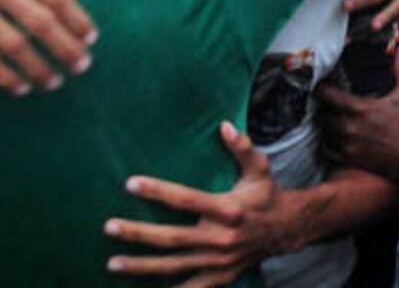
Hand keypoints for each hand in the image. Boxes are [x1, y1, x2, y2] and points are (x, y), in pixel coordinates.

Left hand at [104, 122, 297, 286]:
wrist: (288, 229)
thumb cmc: (267, 196)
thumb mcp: (259, 169)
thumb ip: (243, 148)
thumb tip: (224, 126)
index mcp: (229, 209)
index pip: (187, 199)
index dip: (158, 191)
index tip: (130, 183)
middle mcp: (222, 238)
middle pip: (173, 238)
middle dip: (139, 234)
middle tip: (110, 227)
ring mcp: (220, 261)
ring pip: (174, 266)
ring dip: (142, 266)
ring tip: (113, 263)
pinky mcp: (221, 276)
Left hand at [317, 46, 398, 180]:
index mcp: (361, 109)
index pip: (328, 95)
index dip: (321, 87)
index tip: (320, 83)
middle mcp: (351, 128)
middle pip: (321, 115)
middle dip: (321, 107)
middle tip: (325, 102)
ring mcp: (349, 145)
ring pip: (323, 133)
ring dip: (323, 125)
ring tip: (328, 118)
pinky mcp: (352, 159)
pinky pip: (328, 150)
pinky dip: (328, 143)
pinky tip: (333, 136)